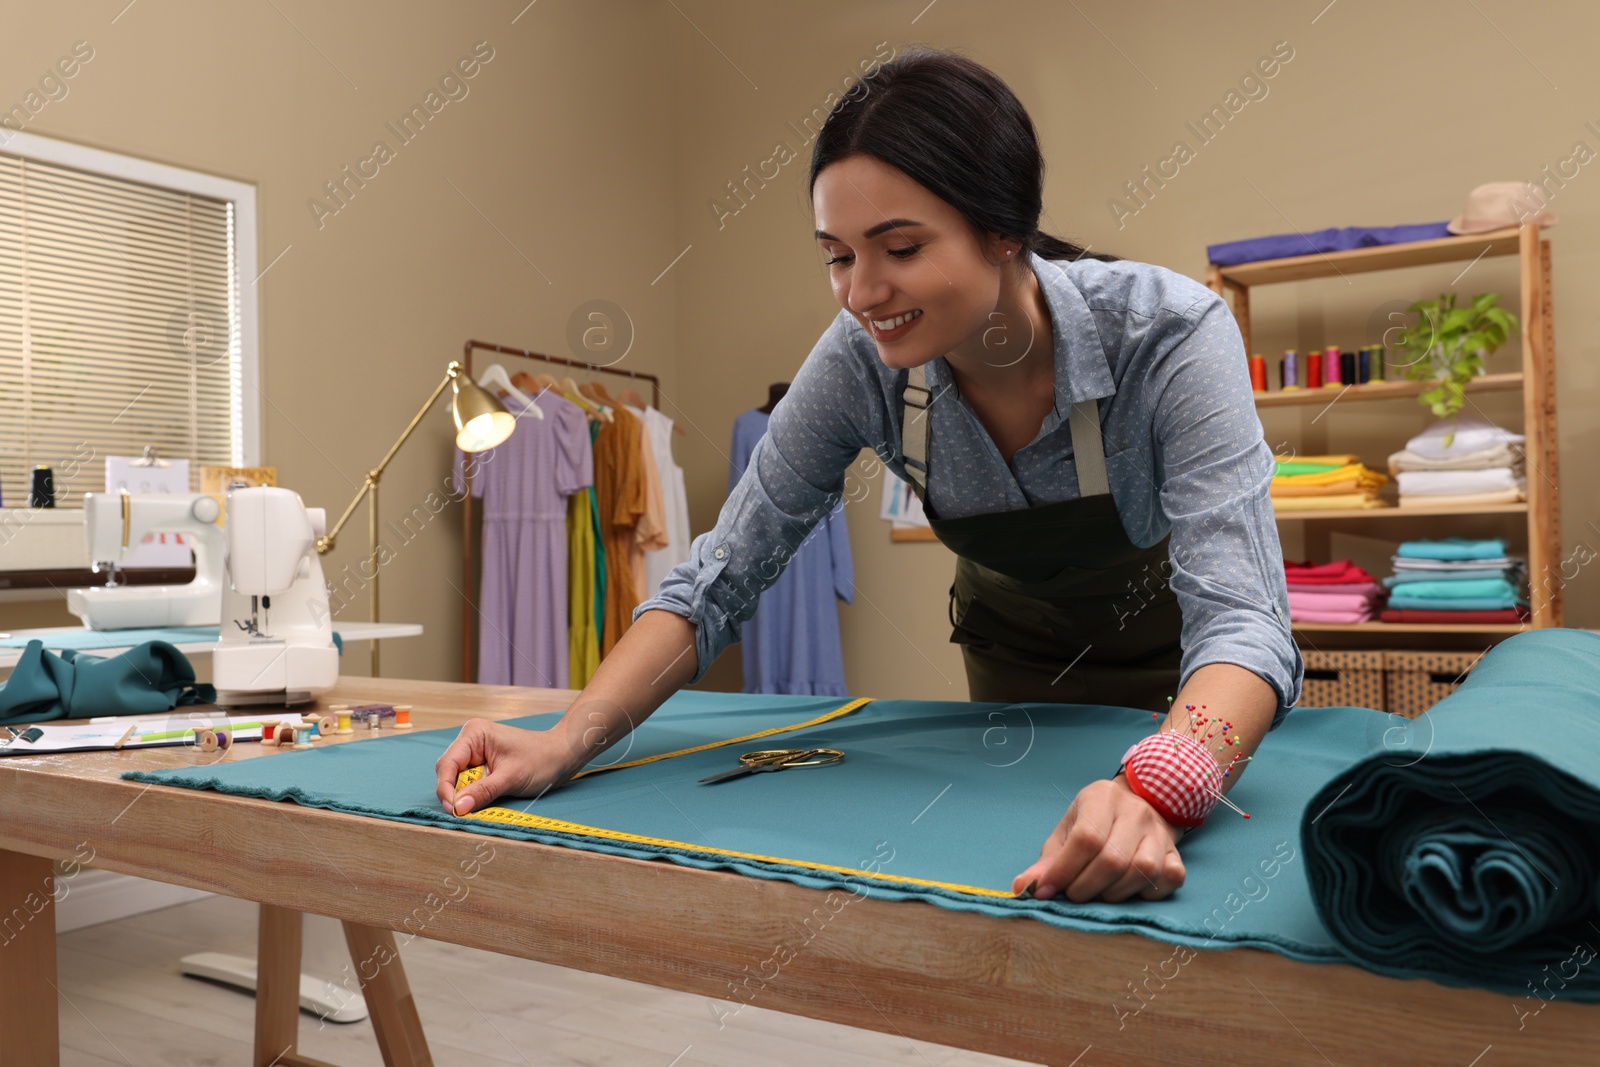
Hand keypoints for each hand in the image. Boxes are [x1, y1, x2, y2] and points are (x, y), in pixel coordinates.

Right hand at [434, 718, 580, 815]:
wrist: (563, 756)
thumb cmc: (541, 760)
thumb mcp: (511, 778)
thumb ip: (482, 792)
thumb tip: (458, 808)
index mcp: (474, 734)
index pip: (447, 764)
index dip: (445, 789)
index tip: (453, 810)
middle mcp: (471, 740)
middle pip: (448, 773)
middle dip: (454, 794)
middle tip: (461, 814)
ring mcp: (476, 753)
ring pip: (457, 780)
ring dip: (463, 796)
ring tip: (471, 810)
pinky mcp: (483, 765)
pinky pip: (469, 783)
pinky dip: (472, 795)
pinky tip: (478, 804)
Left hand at [1011, 774, 1185, 902]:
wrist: (1139, 806)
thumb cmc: (1095, 822)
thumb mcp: (1067, 832)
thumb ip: (1048, 861)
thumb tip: (1021, 887)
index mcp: (1102, 798)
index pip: (1085, 838)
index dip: (1063, 870)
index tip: (1047, 890)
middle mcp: (1136, 811)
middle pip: (1112, 859)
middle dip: (1085, 887)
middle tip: (1073, 893)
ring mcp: (1160, 832)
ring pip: (1141, 871)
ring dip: (1114, 893)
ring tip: (1099, 891)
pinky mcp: (1177, 853)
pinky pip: (1169, 879)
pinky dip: (1147, 893)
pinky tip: (1129, 890)